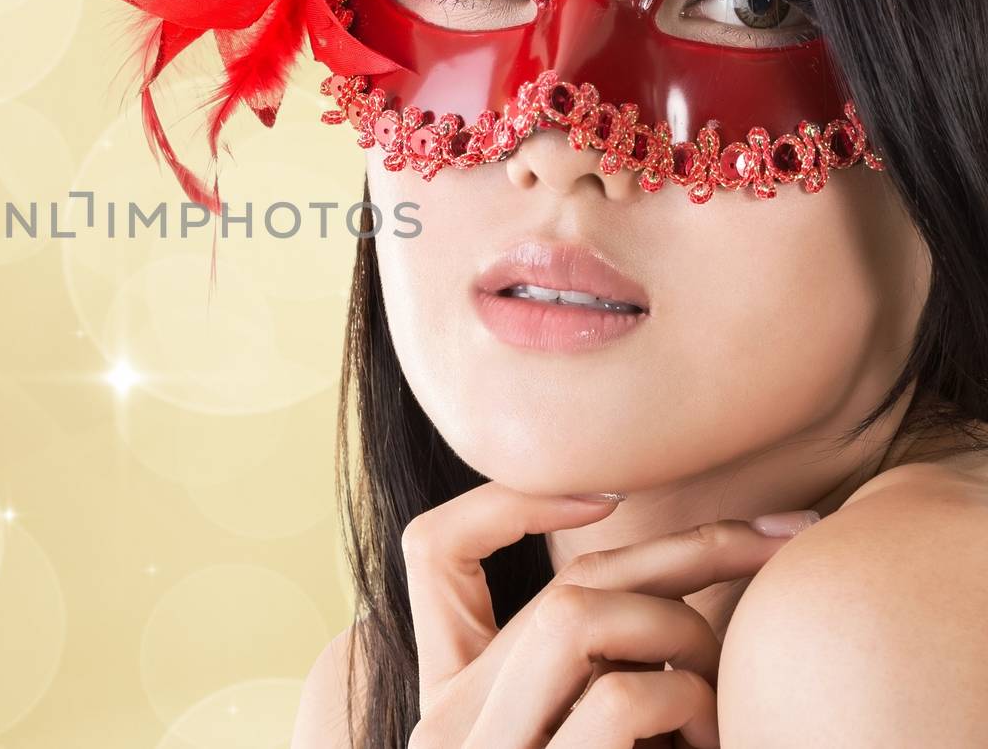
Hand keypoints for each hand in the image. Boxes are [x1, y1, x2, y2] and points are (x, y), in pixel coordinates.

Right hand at [403, 482, 804, 748]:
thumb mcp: (568, 744)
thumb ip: (583, 686)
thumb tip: (677, 596)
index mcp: (450, 703)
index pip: (431, 552)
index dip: (509, 501)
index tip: (611, 494)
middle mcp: (449, 721)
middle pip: (559, 579)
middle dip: (688, 545)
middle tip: (785, 537)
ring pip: (582, 616)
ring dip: (682, 631)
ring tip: (717, 691)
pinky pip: (623, 700)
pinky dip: (687, 701)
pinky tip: (708, 744)